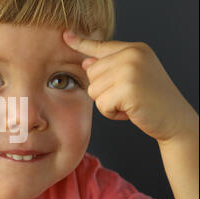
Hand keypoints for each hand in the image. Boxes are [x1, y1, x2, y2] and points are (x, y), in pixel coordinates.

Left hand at [63, 30, 197, 142]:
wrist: (175, 120)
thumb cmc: (153, 100)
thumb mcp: (133, 77)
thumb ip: (110, 67)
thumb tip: (86, 62)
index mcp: (134, 49)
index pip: (101, 45)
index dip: (80, 42)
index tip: (65, 36)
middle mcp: (132, 55)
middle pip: (91, 73)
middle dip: (104, 90)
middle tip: (127, 96)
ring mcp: (130, 70)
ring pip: (93, 90)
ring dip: (107, 103)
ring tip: (129, 103)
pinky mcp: (127, 89)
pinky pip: (101, 104)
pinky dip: (112, 113)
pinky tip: (130, 111)